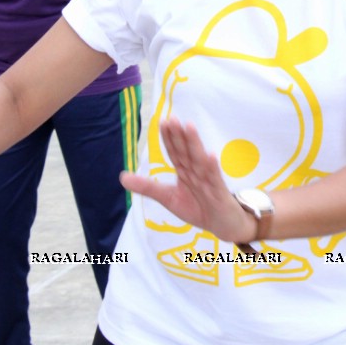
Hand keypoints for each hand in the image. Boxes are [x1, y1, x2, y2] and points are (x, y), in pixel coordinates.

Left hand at [120, 118, 256, 243]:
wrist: (224, 226)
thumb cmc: (199, 208)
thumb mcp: (169, 198)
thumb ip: (147, 187)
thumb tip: (122, 177)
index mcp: (185, 171)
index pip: (176, 152)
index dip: (169, 138)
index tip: (162, 122)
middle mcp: (197, 172)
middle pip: (186, 152)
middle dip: (179, 136)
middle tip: (172, 118)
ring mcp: (209, 181)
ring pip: (200, 161)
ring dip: (195, 144)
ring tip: (189, 127)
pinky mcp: (220, 193)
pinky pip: (215, 179)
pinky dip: (213, 168)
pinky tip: (211, 155)